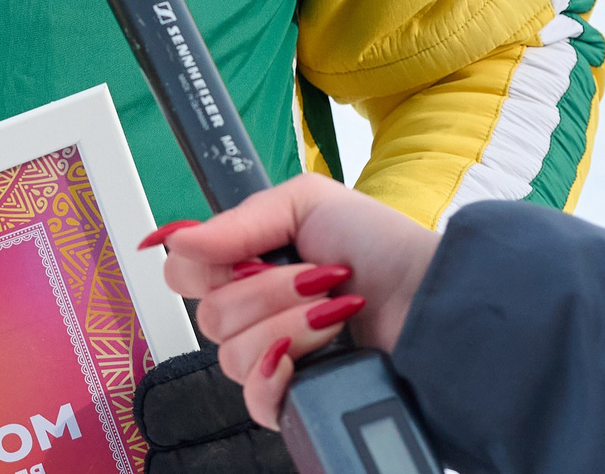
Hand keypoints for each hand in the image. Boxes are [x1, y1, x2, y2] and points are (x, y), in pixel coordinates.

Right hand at [155, 175, 440, 428]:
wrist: (429, 298)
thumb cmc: (380, 245)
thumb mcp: (307, 202)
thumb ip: (236, 221)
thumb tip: (175, 239)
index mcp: (250, 264)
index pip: (184, 274)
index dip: (205, 266)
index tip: (249, 254)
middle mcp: (256, 312)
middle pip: (210, 316)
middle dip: (268, 292)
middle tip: (318, 278)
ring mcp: (274, 359)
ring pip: (233, 356)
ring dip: (289, 328)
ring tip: (336, 315)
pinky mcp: (296, 398)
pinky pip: (255, 403)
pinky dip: (276, 379)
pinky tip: (302, 361)